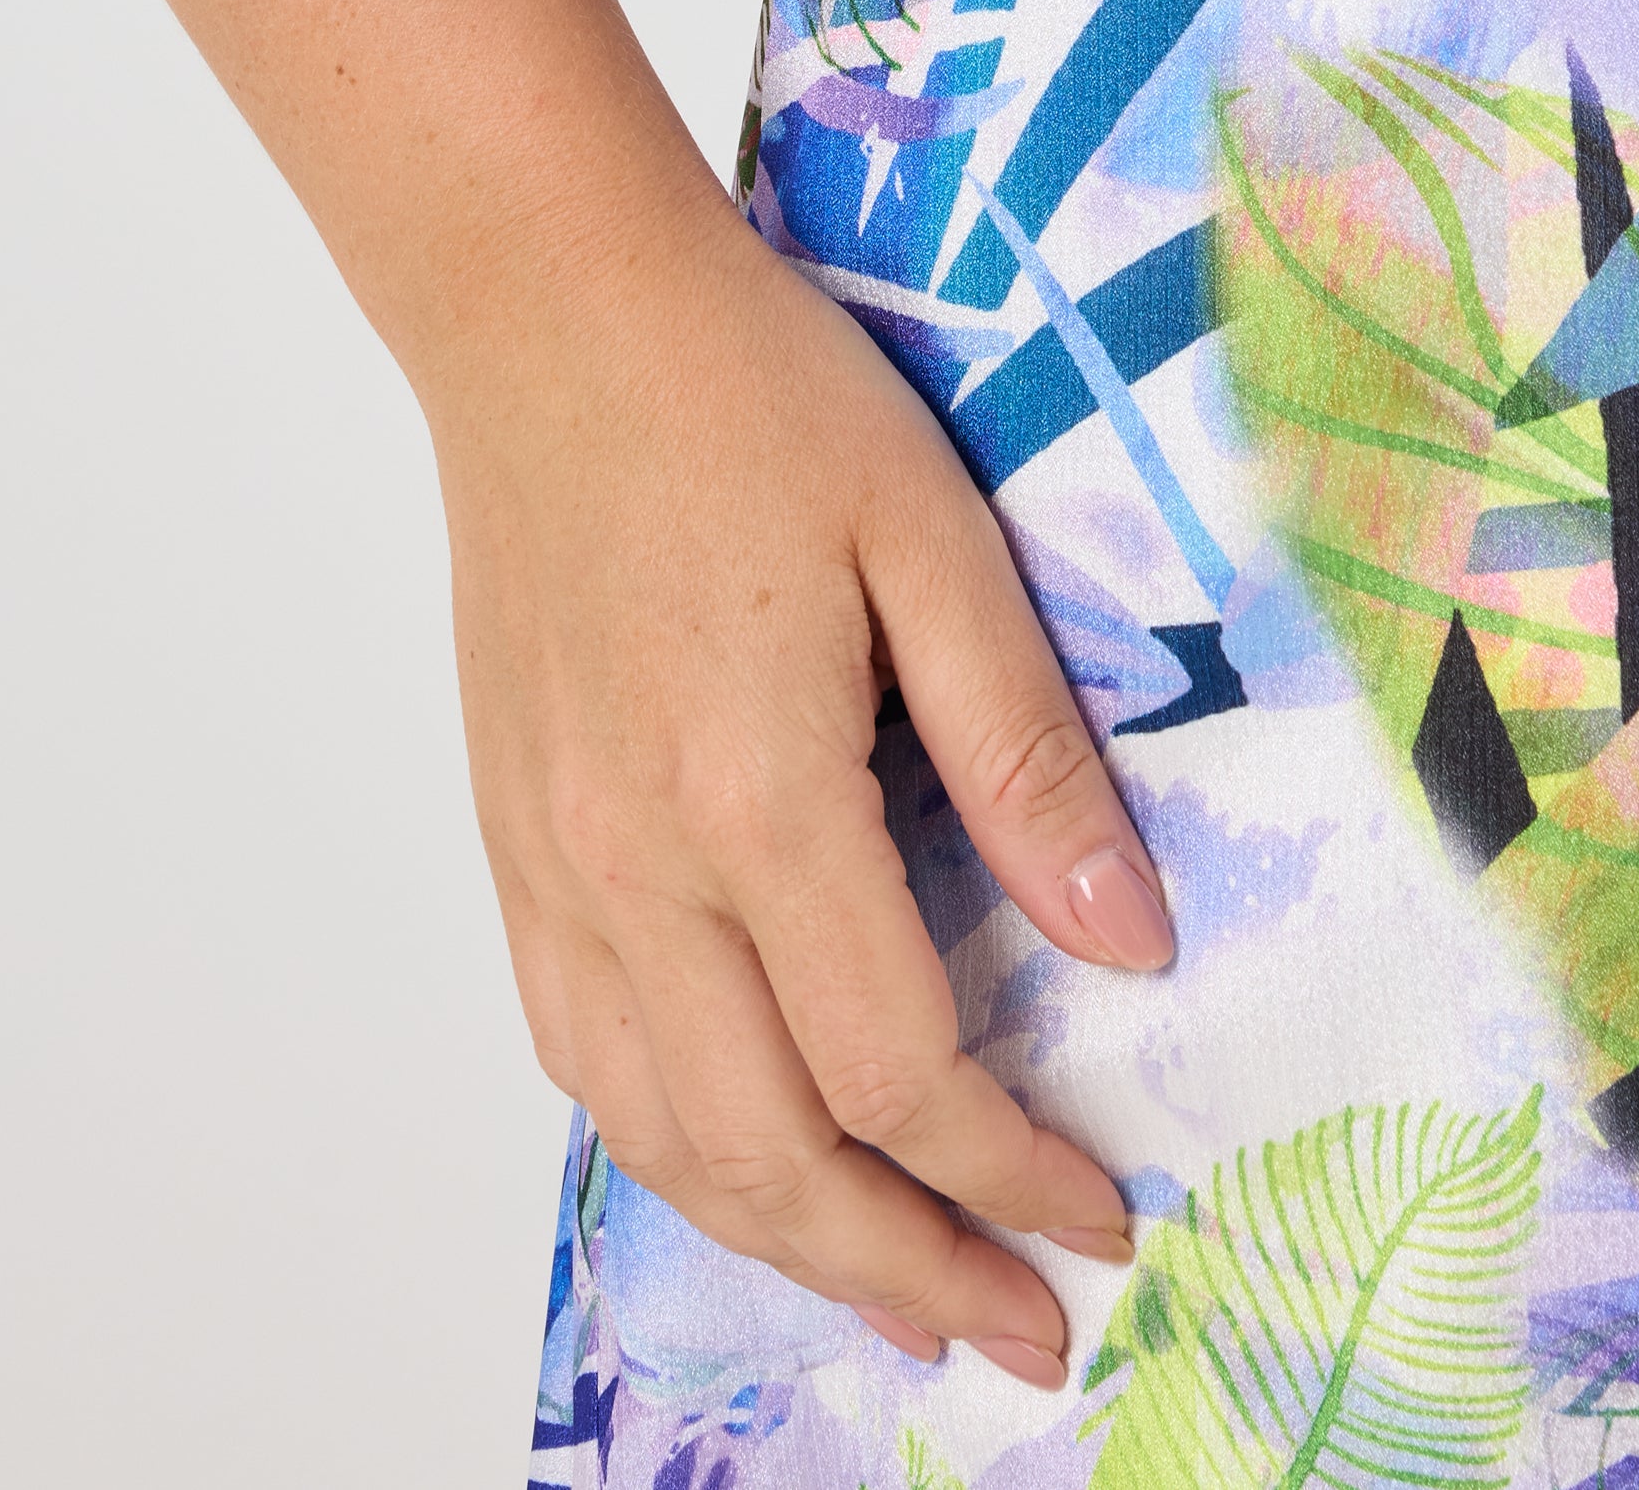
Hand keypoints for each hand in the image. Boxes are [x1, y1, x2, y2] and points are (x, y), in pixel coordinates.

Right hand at [434, 186, 1173, 1387]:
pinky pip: (582, 1054)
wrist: (545, 307)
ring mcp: (554, 863)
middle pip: (774, 1152)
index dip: (1010, 1168)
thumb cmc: (746, 389)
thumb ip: (1027, 752)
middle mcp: (634, 865)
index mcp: (755, 797)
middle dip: (908, 1269)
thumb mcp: (935, 537)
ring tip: (899, 1291)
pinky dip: (672, 1148)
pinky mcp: (512, 838)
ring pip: (662, 1134)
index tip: (1104, 1210)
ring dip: (788, 1241)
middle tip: (1023, 1331)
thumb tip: (1126, 939)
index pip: (900, 1067)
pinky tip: (745, 1159)